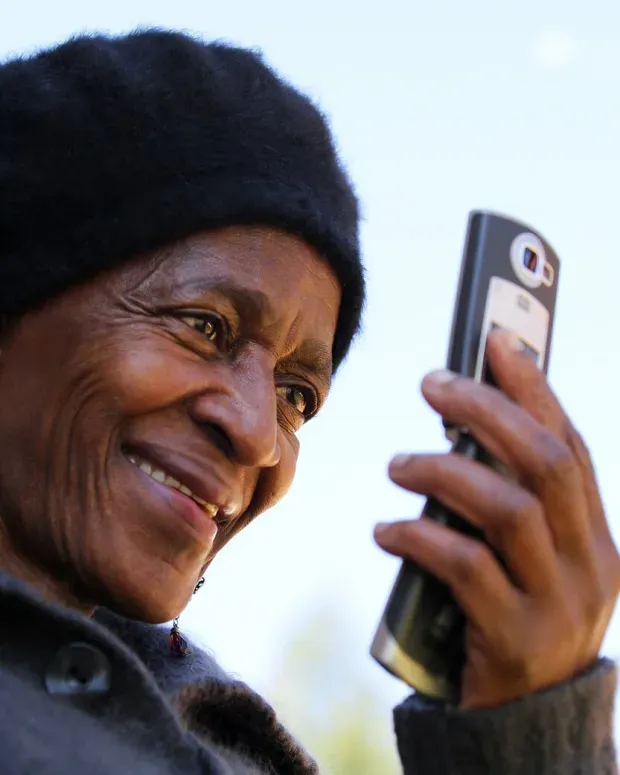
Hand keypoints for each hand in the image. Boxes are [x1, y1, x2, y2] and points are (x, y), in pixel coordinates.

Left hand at [374, 328, 619, 708]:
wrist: (527, 726)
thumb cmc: (514, 622)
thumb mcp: (528, 564)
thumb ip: (509, 507)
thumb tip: (457, 434)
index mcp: (595, 537)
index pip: (570, 444)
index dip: (534, 388)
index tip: (495, 340)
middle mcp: (589, 564)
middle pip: (543, 462)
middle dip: (486, 410)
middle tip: (431, 383)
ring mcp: (557, 604)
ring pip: (506, 507)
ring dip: (442, 472)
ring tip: (395, 464)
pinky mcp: (512, 639)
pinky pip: (463, 567)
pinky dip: (417, 536)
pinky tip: (384, 530)